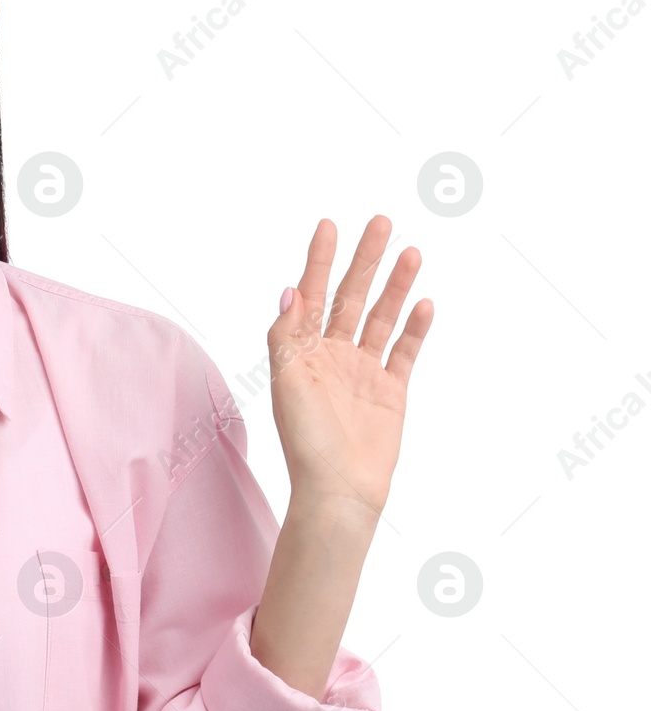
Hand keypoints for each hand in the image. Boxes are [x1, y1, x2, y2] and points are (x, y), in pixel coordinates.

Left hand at [266, 215, 432, 515]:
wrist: (339, 489)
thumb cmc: (305, 441)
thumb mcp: (286, 382)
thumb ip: (287, 335)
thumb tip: (291, 289)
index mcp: (301, 351)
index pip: (312, 293)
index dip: (319, 259)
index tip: (330, 225)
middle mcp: (332, 355)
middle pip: (351, 296)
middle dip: (365, 260)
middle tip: (381, 221)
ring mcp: (363, 370)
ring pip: (382, 317)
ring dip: (395, 285)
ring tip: (411, 251)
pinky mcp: (391, 390)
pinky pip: (405, 351)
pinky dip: (415, 327)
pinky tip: (425, 300)